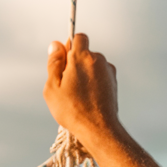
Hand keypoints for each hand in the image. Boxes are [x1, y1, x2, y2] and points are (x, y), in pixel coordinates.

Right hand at [43, 33, 119, 149]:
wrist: (98, 129)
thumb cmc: (72, 110)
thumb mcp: (52, 87)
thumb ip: (53, 63)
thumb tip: (55, 45)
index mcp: (81, 57)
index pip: (78, 37)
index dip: (69, 47)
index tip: (63, 62)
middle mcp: (98, 60)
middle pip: (85, 53)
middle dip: (76, 63)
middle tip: (67, 85)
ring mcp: (108, 71)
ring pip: (93, 65)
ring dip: (85, 74)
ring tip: (79, 95)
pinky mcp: (114, 82)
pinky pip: (100, 76)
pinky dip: (94, 83)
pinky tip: (89, 99)